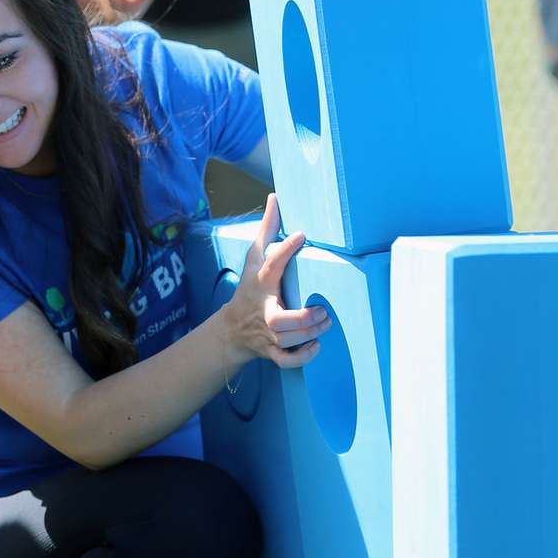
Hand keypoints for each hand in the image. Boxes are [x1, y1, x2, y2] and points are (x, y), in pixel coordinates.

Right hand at [221, 194, 329, 370]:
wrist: (231, 330)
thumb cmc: (249, 289)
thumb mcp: (253, 258)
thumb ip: (266, 229)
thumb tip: (275, 198)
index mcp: (260, 283)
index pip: (271, 265)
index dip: (285, 249)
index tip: (302, 235)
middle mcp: (262, 310)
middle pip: (280, 320)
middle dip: (304, 318)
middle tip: (322, 309)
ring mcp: (266, 333)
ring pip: (288, 339)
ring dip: (310, 333)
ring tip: (325, 321)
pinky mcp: (270, 350)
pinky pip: (285, 359)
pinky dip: (301, 357)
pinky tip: (316, 346)